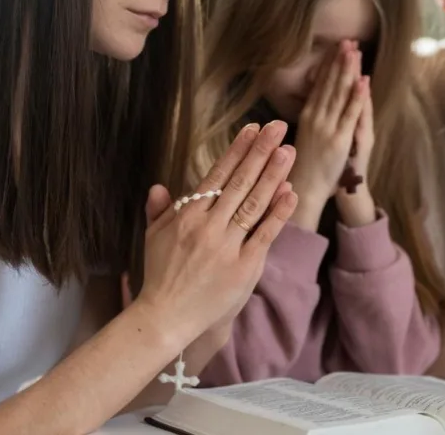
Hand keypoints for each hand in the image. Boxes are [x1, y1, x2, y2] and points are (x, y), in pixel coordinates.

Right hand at [132, 121, 298, 354]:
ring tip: (288, 151)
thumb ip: (159, 211)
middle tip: (278, 127)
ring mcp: (226, 246)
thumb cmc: (161, 276)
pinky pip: (264, 234)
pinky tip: (291, 193)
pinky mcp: (243, 267)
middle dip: (260, 152)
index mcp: (187, 215)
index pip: (217, 175)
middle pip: (239, 182)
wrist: (167, 317)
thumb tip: (159, 186)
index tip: (253, 129)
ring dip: (272, 175)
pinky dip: (278, 213)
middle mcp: (207, 226)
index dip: (237, 151)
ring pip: (253, 203)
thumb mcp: (154, 239)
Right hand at [289, 40, 368, 229]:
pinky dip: (357, 97)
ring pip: (339, 94)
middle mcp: (316, 117)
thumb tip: (313, 97)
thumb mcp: (304, 135)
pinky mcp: (339, 139)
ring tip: (355, 51)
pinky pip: (350, 114)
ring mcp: (327, 127)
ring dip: (348, 71)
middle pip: (330, 83)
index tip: (337, 46)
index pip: (320, 83)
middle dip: (339, 61)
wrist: (305, 189)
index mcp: (308, 115)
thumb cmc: (304, 165)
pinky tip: (362, 80)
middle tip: (347, 40)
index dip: (329, 64)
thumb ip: (310, 115)